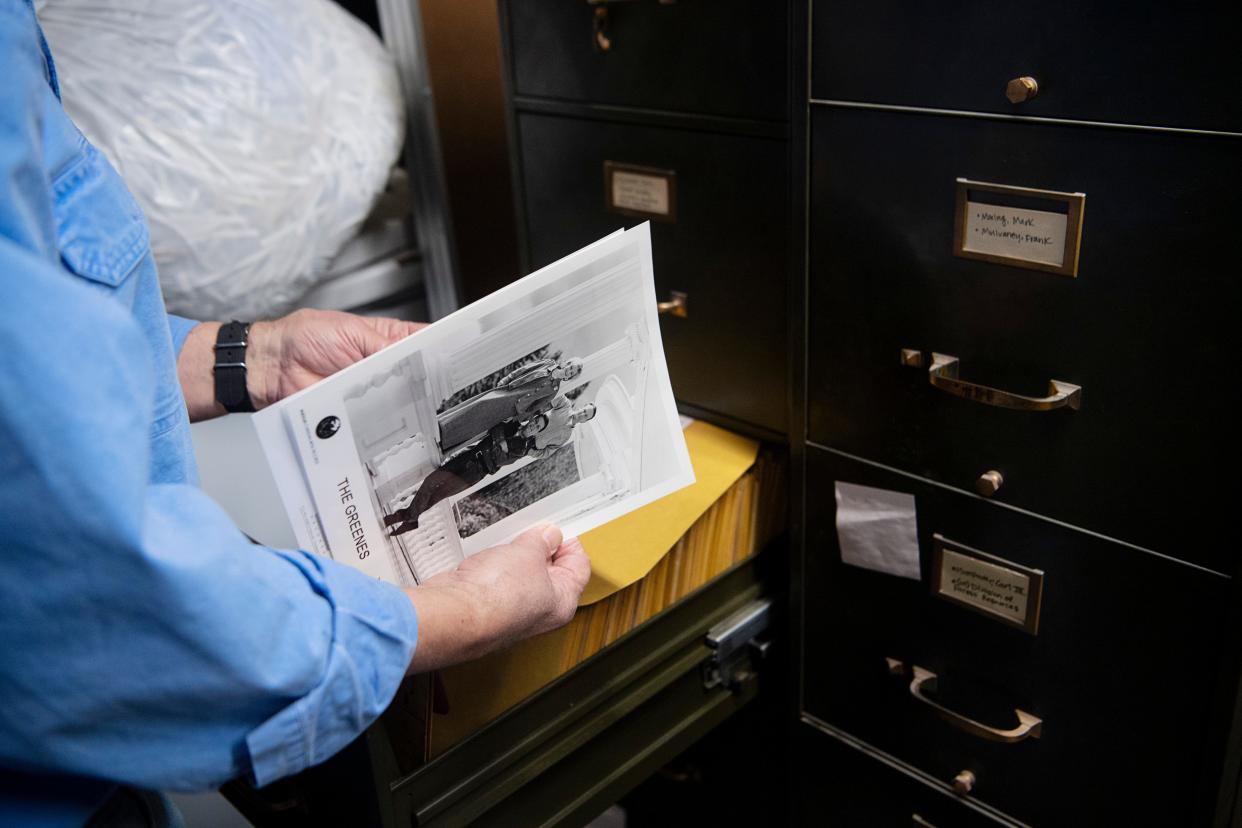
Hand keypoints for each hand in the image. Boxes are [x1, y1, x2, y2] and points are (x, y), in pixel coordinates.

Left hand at [177, 309, 425, 420]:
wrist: (271, 366)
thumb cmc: (303, 338)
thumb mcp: (350, 332)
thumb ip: (385, 347)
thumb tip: (414, 360)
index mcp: (386, 339)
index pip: (424, 342)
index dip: (442, 349)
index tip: (460, 355)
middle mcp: (383, 366)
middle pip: (418, 375)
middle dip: (430, 379)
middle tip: (440, 382)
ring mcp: (373, 392)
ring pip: (403, 400)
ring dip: (408, 400)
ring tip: (417, 398)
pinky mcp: (359, 413)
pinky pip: (380, 419)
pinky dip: (386, 419)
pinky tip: (393, 415)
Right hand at [403, 524, 590, 672]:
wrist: (454, 613)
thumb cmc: (496, 596)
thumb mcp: (529, 552)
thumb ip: (542, 540)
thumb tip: (549, 535)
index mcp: (562, 603)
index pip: (578, 567)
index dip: (570, 542)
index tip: (558, 527)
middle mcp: (539, 612)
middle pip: (549, 571)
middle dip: (540, 548)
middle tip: (531, 531)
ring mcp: (511, 611)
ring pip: (520, 575)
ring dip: (514, 556)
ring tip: (507, 543)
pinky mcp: (486, 607)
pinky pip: (496, 580)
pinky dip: (493, 566)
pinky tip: (487, 556)